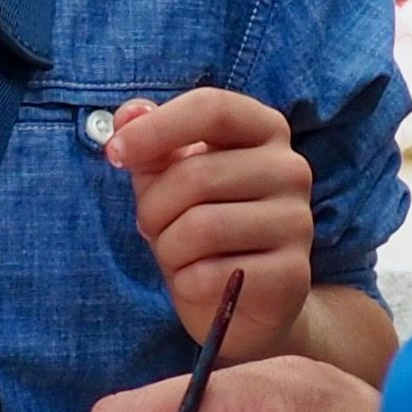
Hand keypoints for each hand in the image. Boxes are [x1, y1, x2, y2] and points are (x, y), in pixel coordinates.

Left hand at [111, 88, 317, 359]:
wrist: (247, 303)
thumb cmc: (204, 227)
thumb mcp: (170, 177)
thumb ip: (150, 140)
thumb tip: (129, 114)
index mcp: (265, 130)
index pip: (212, 108)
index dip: (157, 128)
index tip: (115, 154)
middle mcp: (290, 169)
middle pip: (196, 174)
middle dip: (153, 208)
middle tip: (152, 228)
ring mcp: (297, 222)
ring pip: (201, 227)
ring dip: (168, 248)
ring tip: (178, 256)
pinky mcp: (291, 274)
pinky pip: (210, 274)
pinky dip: (186, 282)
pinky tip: (198, 283)